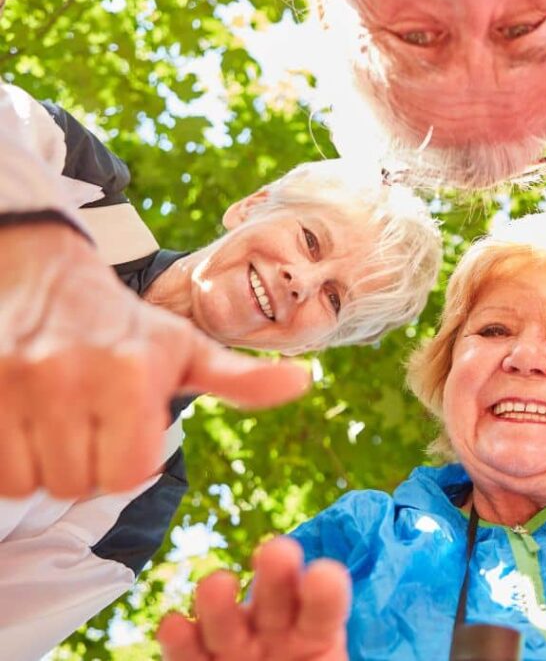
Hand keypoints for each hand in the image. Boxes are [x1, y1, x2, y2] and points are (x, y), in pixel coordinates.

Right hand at [0, 224, 310, 497]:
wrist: (39, 275)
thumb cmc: (125, 328)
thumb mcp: (188, 350)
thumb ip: (242, 380)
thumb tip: (304, 381)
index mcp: (133, 369)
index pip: (130, 475)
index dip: (127, 460)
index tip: (123, 428)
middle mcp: (70, 372)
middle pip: (77, 483)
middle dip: (84, 464)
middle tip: (85, 421)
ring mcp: (12, 379)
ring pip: (29, 481)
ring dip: (41, 463)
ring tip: (53, 418)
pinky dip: (6, 458)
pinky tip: (22, 420)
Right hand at [158, 537, 350, 660]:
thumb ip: (328, 654)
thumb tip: (350, 647)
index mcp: (316, 631)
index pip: (323, 608)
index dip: (324, 592)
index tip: (324, 574)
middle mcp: (274, 631)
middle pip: (275, 599)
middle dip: (276, 573)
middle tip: (279, 550)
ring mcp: (235, 648)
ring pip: (225, 623)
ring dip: (219, 602)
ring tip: (219, 583)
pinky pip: (188, 653)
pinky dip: (179, 640)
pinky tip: (173, 625)